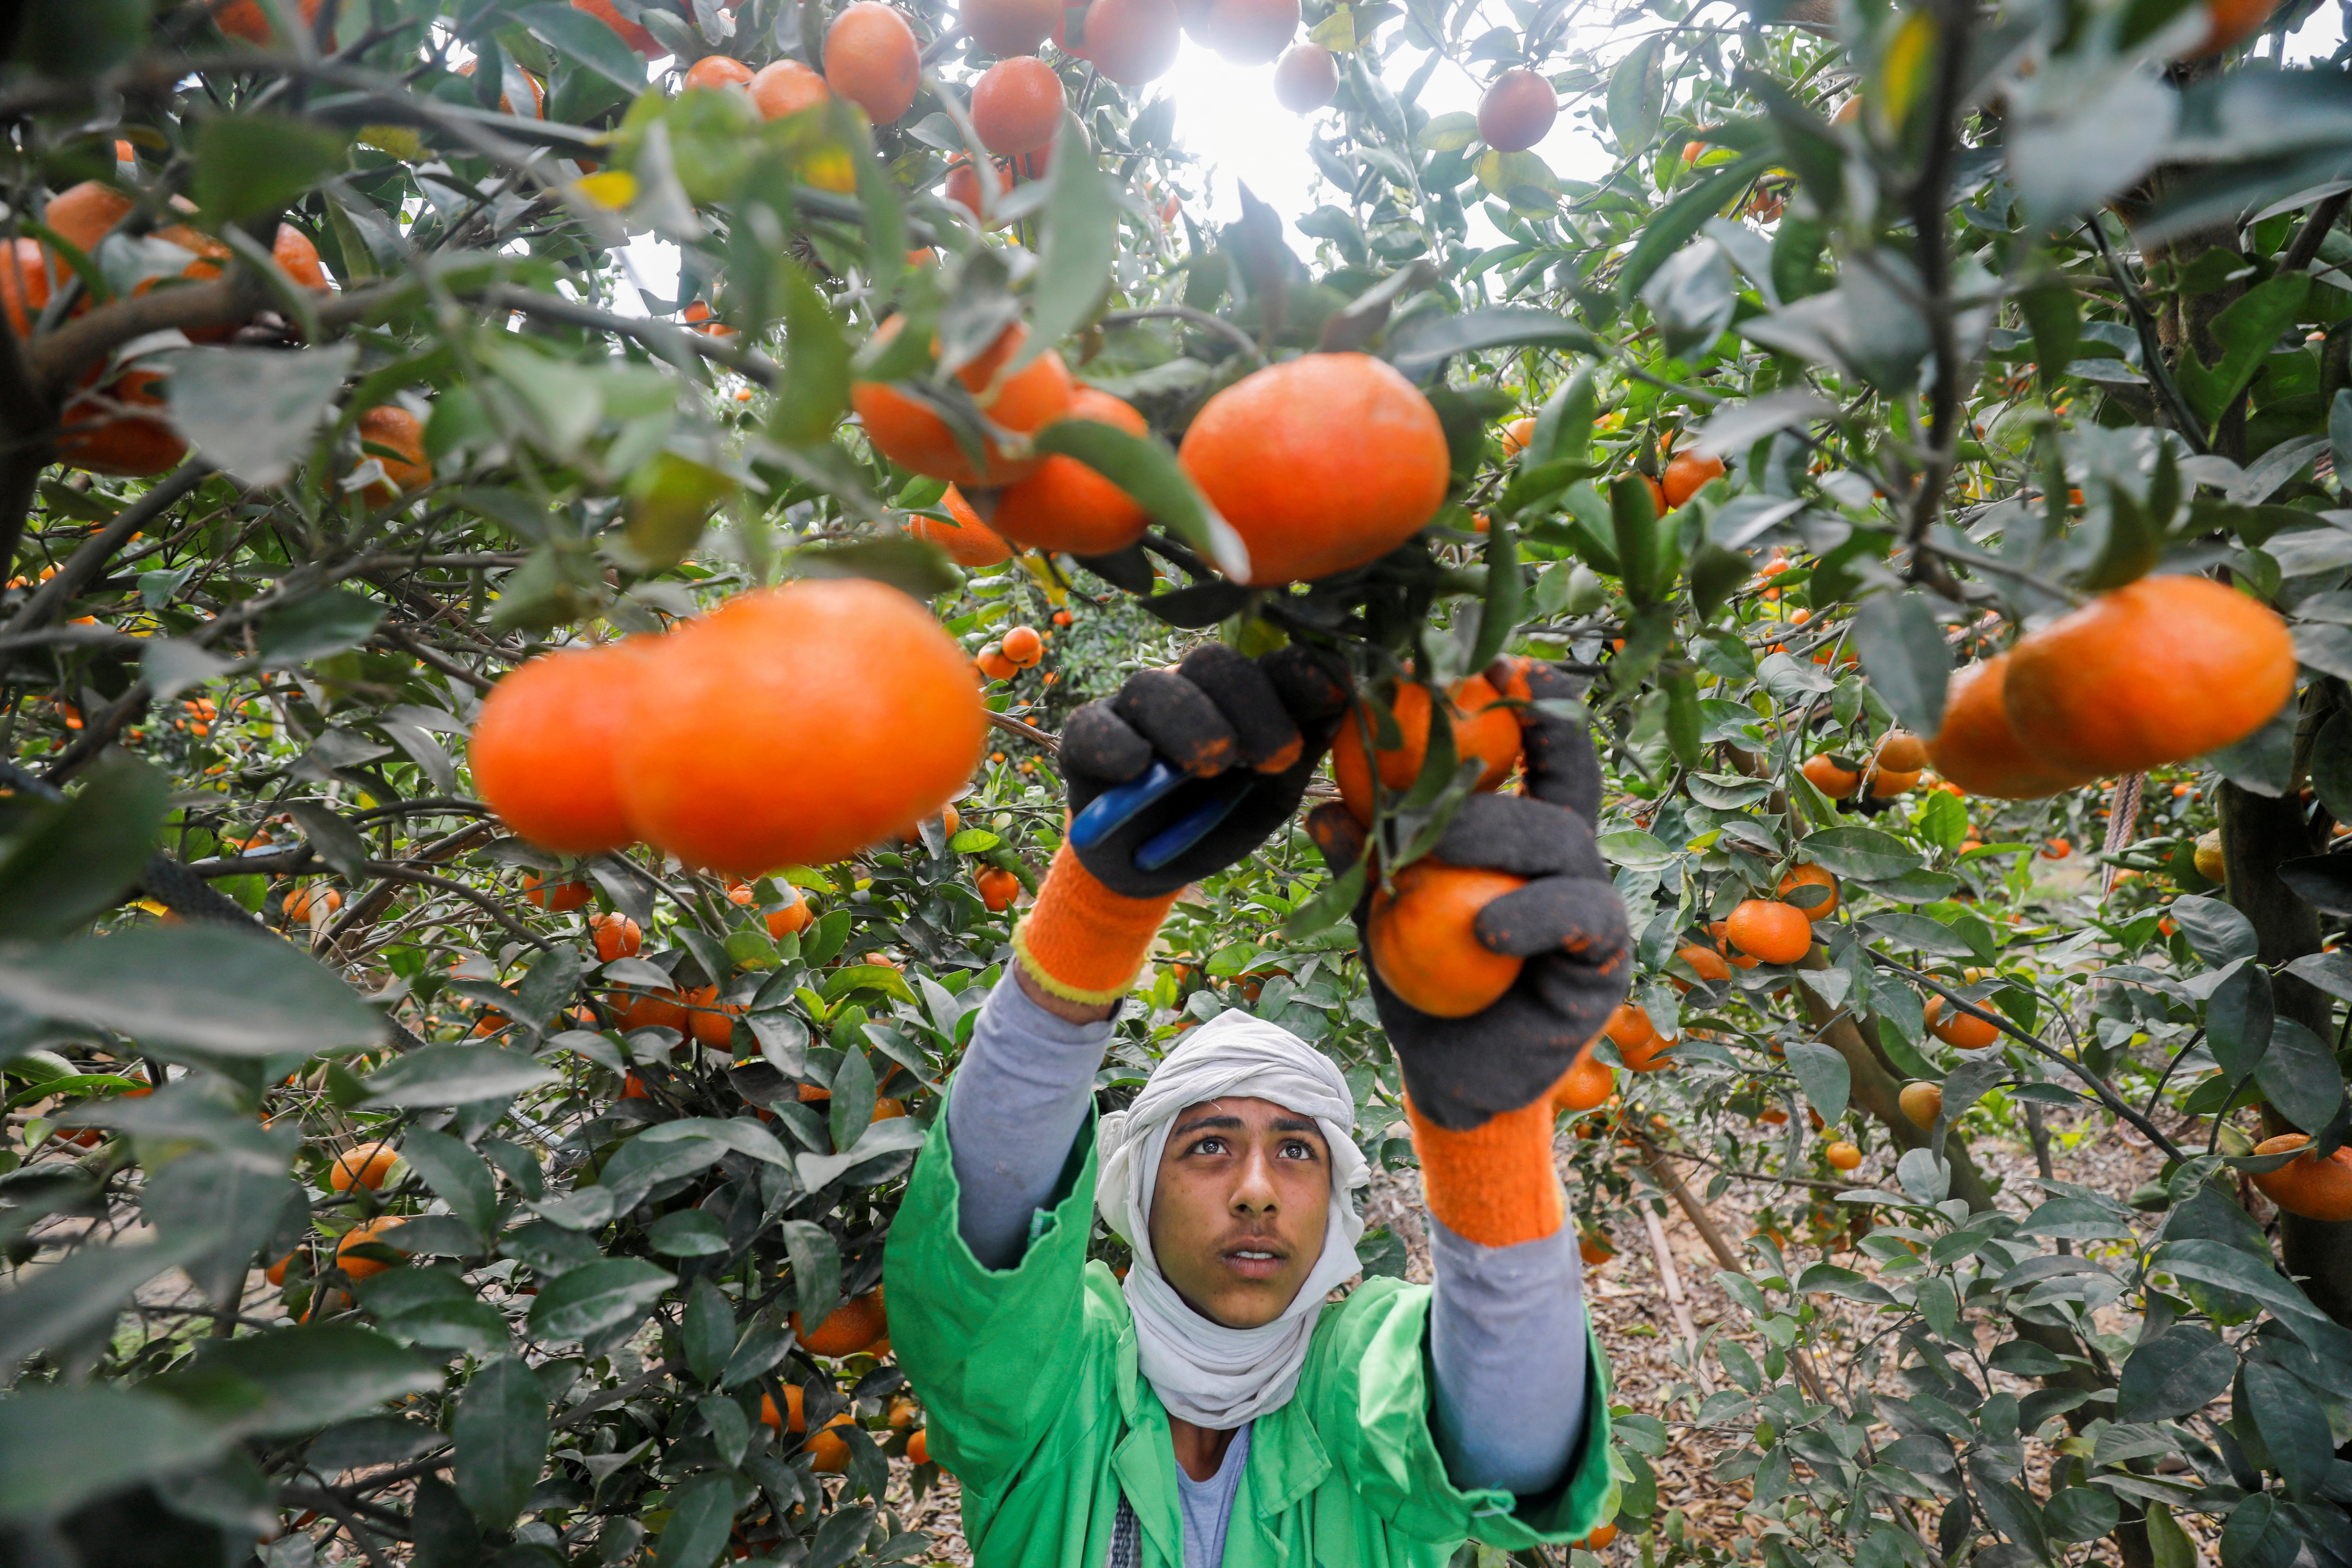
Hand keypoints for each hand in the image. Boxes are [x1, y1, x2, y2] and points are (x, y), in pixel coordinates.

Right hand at [1060, 642, 1349, 898]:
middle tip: (1275, 757)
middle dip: (1251, 706)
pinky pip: (1093, 726)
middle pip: (1215, 664)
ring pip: (1155, 687)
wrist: (1151, 866)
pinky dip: (1117, 743)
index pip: (1272, 666)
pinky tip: (1138, 766)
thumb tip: (1344, 704)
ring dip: (1190, 721)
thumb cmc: (1219, 818)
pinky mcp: (1086, 736)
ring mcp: (1134, 708)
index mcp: (1242, 696)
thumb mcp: (1271, 793)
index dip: (1301, 675)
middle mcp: (1189, 688)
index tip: (1334, 695)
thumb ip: (1301, 751)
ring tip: (1213, 765)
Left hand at [1308, 659, 1630, 1129]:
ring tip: (1433, 854)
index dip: (1538, 706)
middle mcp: (1571, 865)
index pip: (1546, 758)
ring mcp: (1595, 911)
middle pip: (1554, 796)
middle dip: (1490, 784)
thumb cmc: (1422, 987)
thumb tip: (1322, 811)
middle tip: (1422, 788)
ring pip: (1567, 848)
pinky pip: (1580, 920)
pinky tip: (1485, 926)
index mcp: (1526, 841)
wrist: (1453, 1078)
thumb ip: (1364, 864)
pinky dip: (1531, 915)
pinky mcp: (1602, 964)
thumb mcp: (1381, 915)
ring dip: (1501, 840)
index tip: (1505, 662)